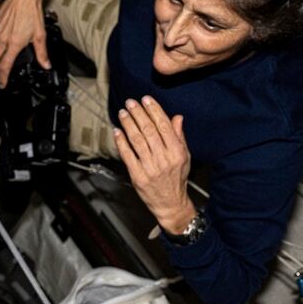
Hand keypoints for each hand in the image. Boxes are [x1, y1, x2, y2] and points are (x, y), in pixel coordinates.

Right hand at [0, 0, 51, 87]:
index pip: (5, 66)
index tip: (2, 84)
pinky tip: (3, 35)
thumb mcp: (40, 35)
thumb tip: (46, 64)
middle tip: (5, 63)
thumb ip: (42, 53)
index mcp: (14, 44)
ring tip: (4, 49)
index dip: (2, 78)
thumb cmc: (31, 12)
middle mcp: (3, 38)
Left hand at [114, 96, 196, 233]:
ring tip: (123, 113)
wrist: (170, 203)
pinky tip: (117, 131)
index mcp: (177, 152)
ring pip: (137, 140)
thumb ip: (179, 136)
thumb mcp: (184, 156)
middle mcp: (163, 159)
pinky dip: (121, 142)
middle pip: (148, 131)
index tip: (146, 100)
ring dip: (128, 124)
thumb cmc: (177, 178)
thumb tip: (177, 117)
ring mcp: (149, 168)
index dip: (154, 111)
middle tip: (131, 103)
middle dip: (138, 114)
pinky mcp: (137, 176)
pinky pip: (127, 155)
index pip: (164, 126)